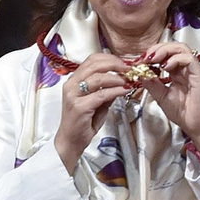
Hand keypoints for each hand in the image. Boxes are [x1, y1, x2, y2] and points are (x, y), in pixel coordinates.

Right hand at [54, 53, 131, 171]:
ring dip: (116, 77)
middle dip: (115, 64)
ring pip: (97, 77)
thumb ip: (106, 90)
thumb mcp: (97, 102)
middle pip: (94, 64)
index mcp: (74, 80)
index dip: (110, 58)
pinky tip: (123, 91)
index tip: (124, 62)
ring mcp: (74, 95)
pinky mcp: (79, 106)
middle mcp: (71, 84)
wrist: (71, 141)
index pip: (92, 60)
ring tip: (128, 81)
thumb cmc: (83, 122)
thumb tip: (122, 80)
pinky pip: (101, 94)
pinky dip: (115, 91)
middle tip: (129, 68)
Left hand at [141, 41, 199, 157]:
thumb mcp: (160, 96)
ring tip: (153, 59)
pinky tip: (165, 67)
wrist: (196, 126)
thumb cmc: (183, 113)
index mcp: (176, 72)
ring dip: (165, 50)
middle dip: (157, 48)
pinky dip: (175, 59)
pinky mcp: (199, 73)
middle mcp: (185, 68)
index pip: (165, 54)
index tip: (139, 61)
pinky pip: (189, 58)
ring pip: (181, 48)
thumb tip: (139, 73)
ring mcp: (193, 69)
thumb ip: (151, 84)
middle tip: (145, 57)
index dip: (152, 54)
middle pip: (173, 46)